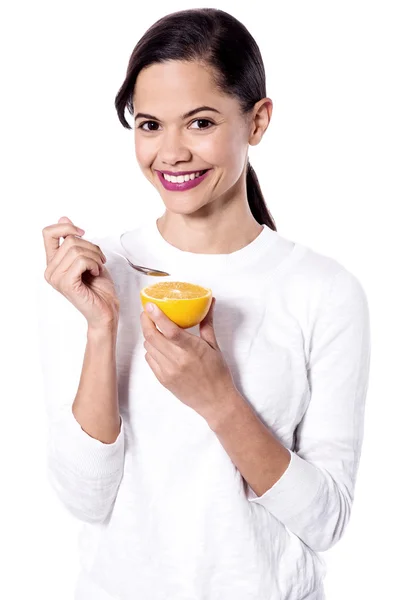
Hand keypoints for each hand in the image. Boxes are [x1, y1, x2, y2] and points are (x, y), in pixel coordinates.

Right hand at [42, 216, 119, 329]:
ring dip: (95, 256)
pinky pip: (81, 261)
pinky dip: (94, 264)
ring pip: (77, 250)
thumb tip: (63, 218)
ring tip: (98, 268)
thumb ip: (74, 240)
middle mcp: (51, 270)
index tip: (82, 232)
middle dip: (91, 247)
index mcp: (53, 263)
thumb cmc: (99, 288)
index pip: (48, 233)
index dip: (66, 226)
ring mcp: (57, 278)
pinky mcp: (67, 284)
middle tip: (99, 260)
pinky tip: (96, 274)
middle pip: (70, 240)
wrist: (106, 310)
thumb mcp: (88, 257)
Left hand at [140, 298, 238, 424]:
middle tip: (147, 313)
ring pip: (148, 346)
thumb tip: (210, 301)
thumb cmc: (218, 373)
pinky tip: (160, 347)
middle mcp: (178, 360)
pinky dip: (151, 349)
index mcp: (192, 350)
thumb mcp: (214, 346)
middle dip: (146, 321)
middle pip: (152, 336)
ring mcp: (168, 371)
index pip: (170, 330)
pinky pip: (149, 359)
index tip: (150, 305)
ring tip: (155, 330)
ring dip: (149, 335)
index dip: (157, 316)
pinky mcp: (163, 379)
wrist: (216, 401)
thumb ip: (207, 323)